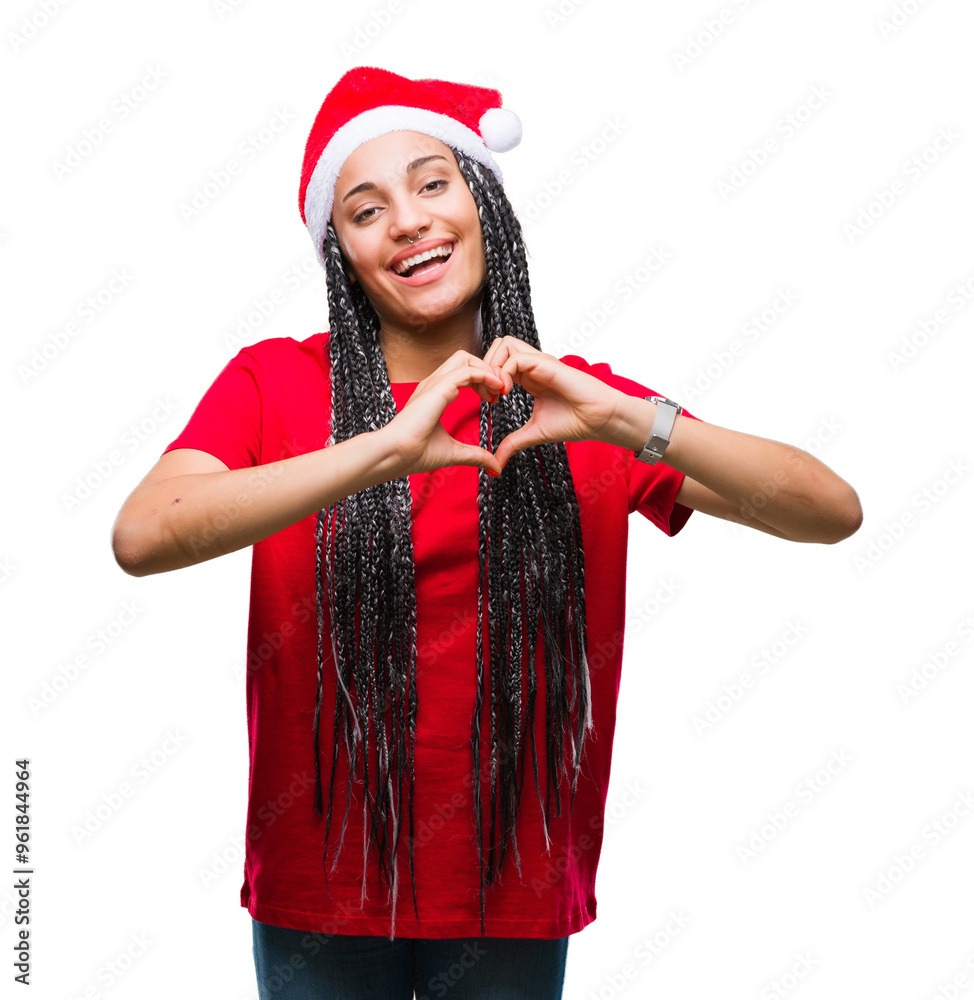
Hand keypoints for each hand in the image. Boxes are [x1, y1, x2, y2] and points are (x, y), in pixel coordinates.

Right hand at [380, 351, 508, 475]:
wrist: (394, 454)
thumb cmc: (413, 454)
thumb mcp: (454, 453)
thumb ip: (476, 456)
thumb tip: (495, 467)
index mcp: (434, 395)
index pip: (462, 373)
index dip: (481, 381)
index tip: (493, 400)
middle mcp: (433, 384)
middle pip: (464, 359)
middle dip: (486, 370)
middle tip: (499, 391)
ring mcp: (434, 383)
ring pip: (466, 358)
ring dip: (487, 370)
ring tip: (499, 388)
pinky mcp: (438, 388)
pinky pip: (467, 370)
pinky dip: (486, 375)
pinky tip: (496, 388)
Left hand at [483, 336, 621, 469]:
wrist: (600, 420)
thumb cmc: (574, 422)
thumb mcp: (534, 433)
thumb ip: (513, 443)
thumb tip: (496, 463)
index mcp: (528, 378)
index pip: (497, 362)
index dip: (485, 378)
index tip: (488, 402)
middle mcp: (532, 366)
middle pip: (498, 346)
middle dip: (484, 366)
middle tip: (487, 393)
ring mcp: (539, 363)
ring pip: (504, 344)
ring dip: (493, 366)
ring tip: (496, 391)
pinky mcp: (547, 365)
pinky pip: (516, 358)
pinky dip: (504, 373)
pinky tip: (506, 393)